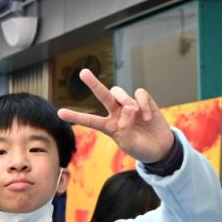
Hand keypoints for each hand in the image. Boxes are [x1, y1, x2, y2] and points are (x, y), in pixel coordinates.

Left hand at [57, 69, 173, 163]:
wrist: (161, 148)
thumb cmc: (141, 147)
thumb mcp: (129, 143)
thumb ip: (125, 127)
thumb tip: (128, 107)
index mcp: (109, 126)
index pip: (89, 120)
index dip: (76, 117)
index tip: (60, 113)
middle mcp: (117, 113)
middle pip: (103, 95)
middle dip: (93, 84)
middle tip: (83, 73)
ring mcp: (130, 106)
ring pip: (120, 93)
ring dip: (126, 100)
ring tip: (136, 113)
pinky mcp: (144, 101)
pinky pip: (140, 94)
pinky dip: (143, 104)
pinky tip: (148, 117)